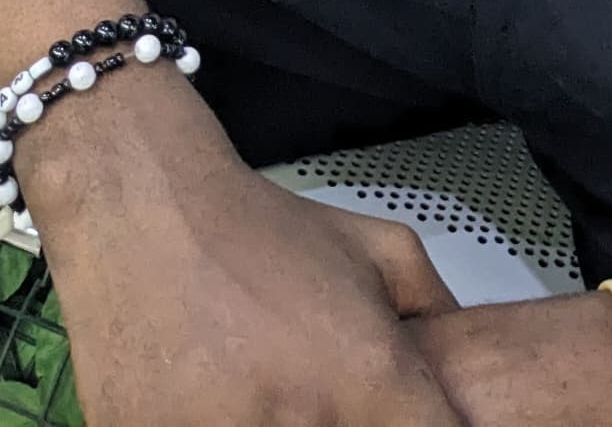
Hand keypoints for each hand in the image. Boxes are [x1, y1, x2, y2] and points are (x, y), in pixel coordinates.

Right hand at [24, 72, 465, 426]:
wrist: (141, 208)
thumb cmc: (261, 229)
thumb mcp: (376, 248)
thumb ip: (434, 311)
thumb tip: (470, 362)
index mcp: (367, 381)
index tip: (399, 419)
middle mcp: (303, 424)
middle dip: (337, 426)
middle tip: (309, 390)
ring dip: (267, 424)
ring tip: (251, 386)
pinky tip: (206, 396)